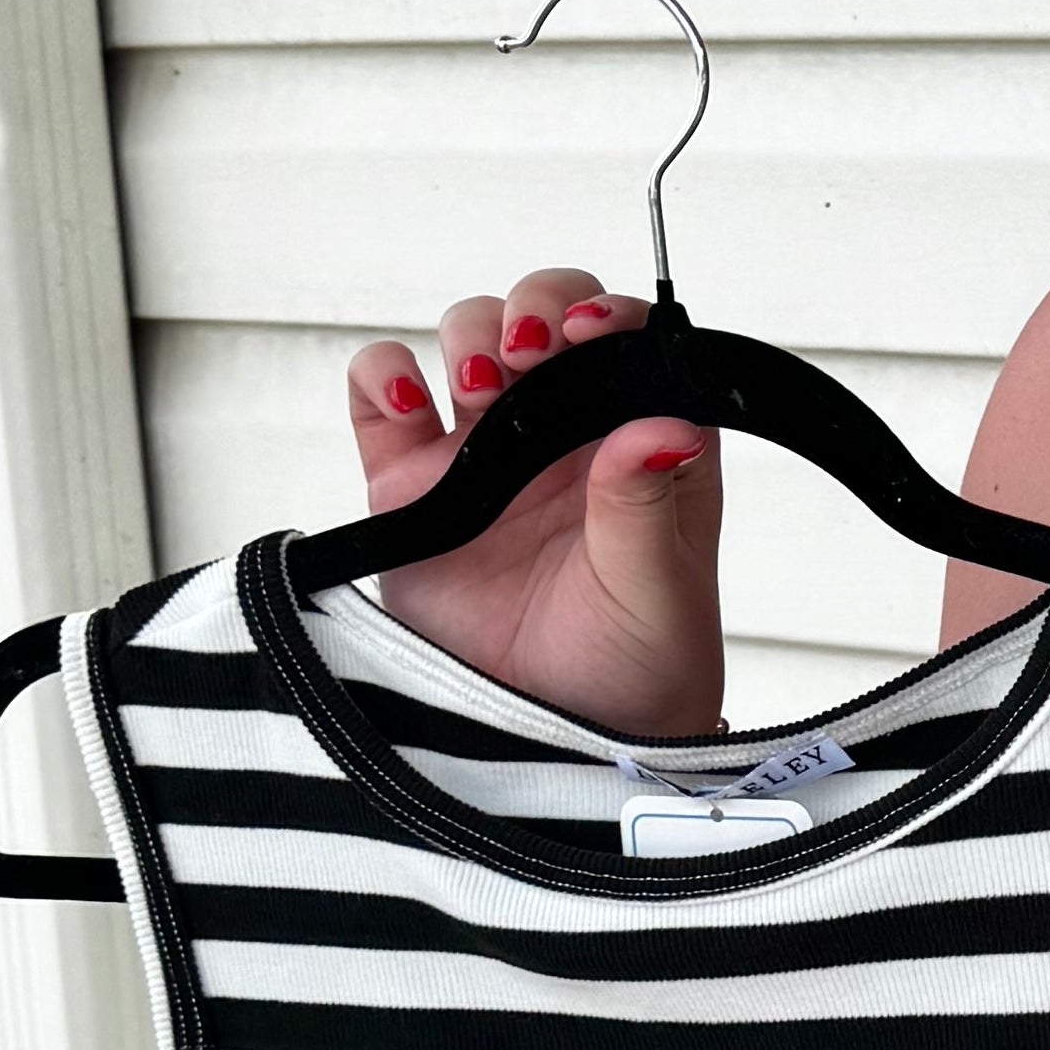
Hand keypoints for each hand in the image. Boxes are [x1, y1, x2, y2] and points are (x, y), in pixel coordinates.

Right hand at [339, 270, 725, 732]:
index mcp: (636, 442)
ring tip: (479, 384)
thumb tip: (669, 425)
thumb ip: (650, 502)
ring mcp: (480, 454)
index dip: (606, 314)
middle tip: (531, 349)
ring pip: (466, 342)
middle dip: (533, 308)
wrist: (554, 741)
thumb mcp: (657, 588)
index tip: (589, 330)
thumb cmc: (633, 667)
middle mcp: (561, 434)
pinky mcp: (410, 488)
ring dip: (468, 335)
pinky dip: (381, 377)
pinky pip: (381, 402)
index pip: (626, 340)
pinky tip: (406, 400)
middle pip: (540, 319)